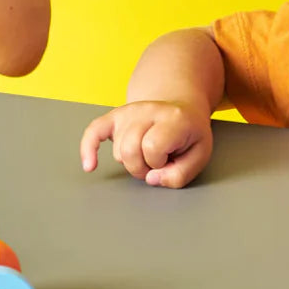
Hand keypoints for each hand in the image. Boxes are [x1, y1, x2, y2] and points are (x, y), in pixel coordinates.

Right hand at [79, 101, 213, 187]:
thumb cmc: (189, 135)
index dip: (159, 163)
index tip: (169, 160)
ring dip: (130, 162)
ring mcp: (129, 111)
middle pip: (129, 150)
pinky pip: (92, 131)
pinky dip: (88, 149)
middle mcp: (148, 110)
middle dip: (141, 168)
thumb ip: (180, 174)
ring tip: (146, 154)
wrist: (180, 109)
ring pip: (117, 151)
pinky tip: (90, 165)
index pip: (152, 147)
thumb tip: (151, 179)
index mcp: (173, 118)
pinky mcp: (115, 116)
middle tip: (156, 164)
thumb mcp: (200, 156)